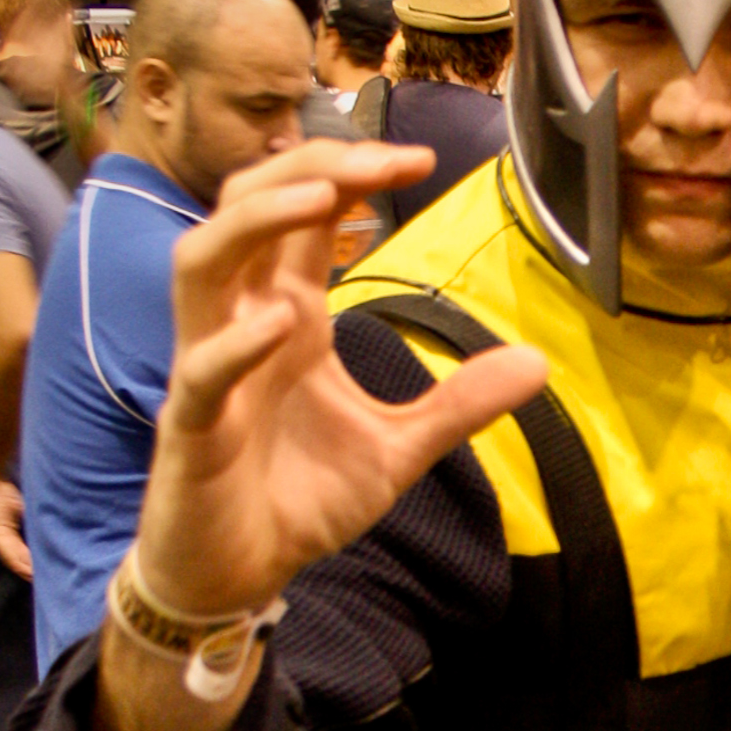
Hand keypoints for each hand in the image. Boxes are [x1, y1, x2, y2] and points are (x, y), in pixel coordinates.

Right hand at [134, 140, 547, 619]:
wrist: (239, 572)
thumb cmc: (298, 499)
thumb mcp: (398, 450)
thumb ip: (459, 406)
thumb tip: (538, 363)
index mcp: (288, 314)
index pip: (307, 213)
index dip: (354, 170)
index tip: (418, 158)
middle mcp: (242, 322)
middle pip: (246, 206)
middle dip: (308, 167)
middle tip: (379, 159)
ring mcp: (209, 367)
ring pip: (200, 261)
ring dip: (255, 220)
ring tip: (321, 198)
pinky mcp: (192, 425)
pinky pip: (200, 369)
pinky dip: (235, 343)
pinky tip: (284, 325)